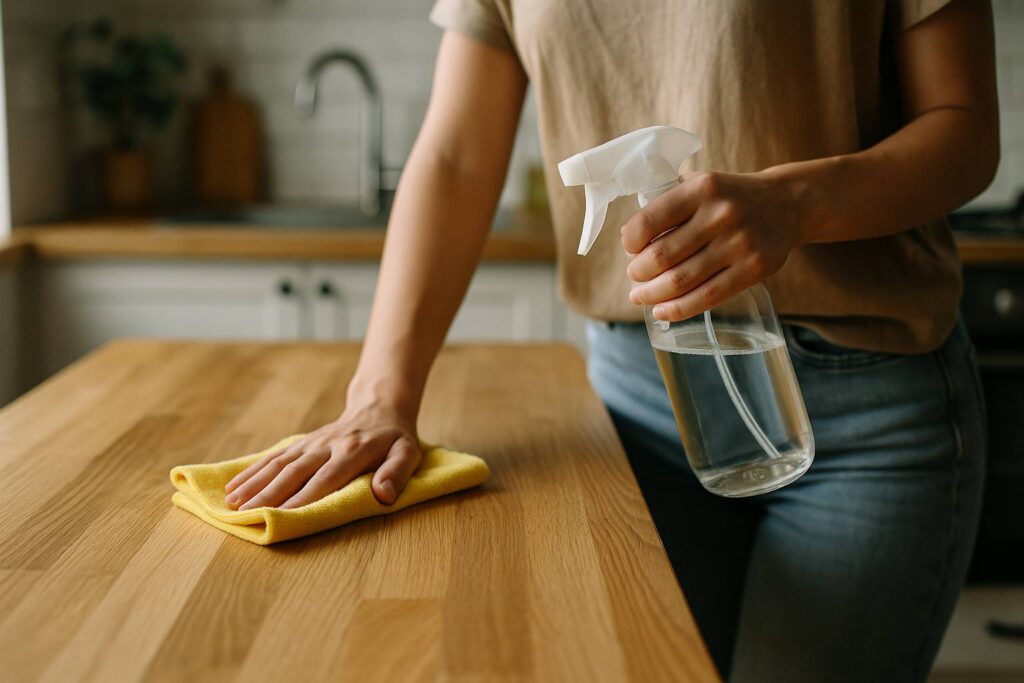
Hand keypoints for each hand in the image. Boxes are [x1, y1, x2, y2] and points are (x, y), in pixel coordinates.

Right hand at [223, 401, 420, 509]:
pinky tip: (234, 486)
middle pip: (295, 471)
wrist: (379, 406)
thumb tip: (383, 495)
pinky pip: (274, 456)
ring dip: (254, 483)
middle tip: (246, 514)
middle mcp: (328, 445)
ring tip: (232, 504)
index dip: (303, 497)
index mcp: (354, 451)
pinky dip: (253, 471)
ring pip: (278, 463)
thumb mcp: (408, 453)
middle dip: (269, 494)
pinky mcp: (302, 442)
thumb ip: (397, 473)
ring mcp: (311, 442)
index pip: (326, 478)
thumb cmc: (395, 438)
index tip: (281, 515)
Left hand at [621, 170, 804, 320]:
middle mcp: (721, 214)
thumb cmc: (731, 198)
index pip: (648, 222)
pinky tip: (661, 311)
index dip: (630, 243)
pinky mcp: (754, 269)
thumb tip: (629, 240)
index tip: (630, 249)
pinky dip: (678, 309)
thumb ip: (669, 204)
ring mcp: (739, 243)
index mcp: (701, 189)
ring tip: (641, 296)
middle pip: (661, 257)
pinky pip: (707, 297)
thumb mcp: (702, 185)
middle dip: (638, 273)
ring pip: (681, 281)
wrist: (788, 204)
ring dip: (652, 294)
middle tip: (634, 276)